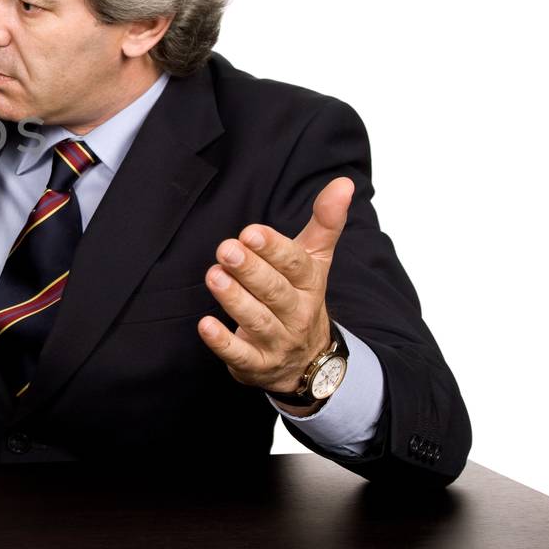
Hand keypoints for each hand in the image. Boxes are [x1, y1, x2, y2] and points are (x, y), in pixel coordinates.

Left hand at [197, 177, 353, 400]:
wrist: (312, 362)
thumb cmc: (302, 298)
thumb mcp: (315, 260)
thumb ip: (325, 222)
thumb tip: (344, 182)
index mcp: (310, 284)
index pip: (296, 264)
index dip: (274, 249)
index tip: (251, 232)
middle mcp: (297, 313)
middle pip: (275, 291)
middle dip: (251, 270)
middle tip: (227, 249)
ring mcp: (278, 341)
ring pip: (258, 320)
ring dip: (234, 299)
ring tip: (214, 276)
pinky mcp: (257, 365)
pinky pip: (240, 355)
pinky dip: (222, 342)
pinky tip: (204, 325)